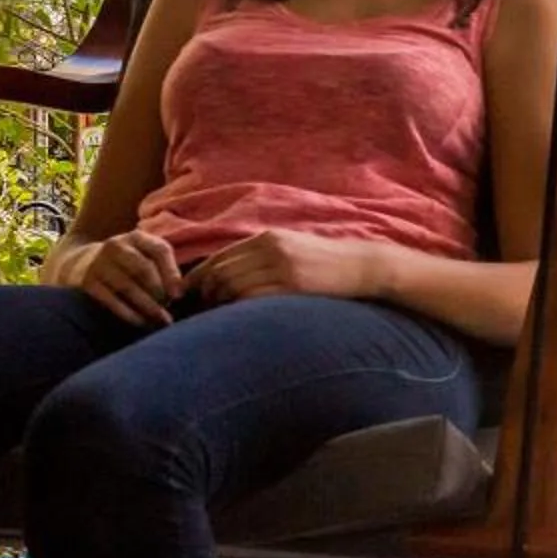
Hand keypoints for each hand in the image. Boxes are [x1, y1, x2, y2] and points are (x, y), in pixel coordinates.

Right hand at [64, 231, 182, 327]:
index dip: (172, 274)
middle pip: (143, 269)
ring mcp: (99, 263)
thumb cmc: (129, 264)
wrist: (85, 263)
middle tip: (169, 311)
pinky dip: (129, 314)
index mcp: (137, 237)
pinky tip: (142, 322)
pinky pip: (111, 301)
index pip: (160, 250)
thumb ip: (165, 268)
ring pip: (128, 287)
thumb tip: (178, 294)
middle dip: (159, 293)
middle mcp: (116, 245)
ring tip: (160, 320)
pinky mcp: (88, 282)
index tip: (178, 296)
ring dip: (147, 307)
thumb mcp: (147, 256)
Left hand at [184, 230, 383, 307]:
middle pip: (220, 272)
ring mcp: (282, 266)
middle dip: (206, 294)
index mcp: (267, 238)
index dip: (200, 279)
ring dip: (220, 303)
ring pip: (232, 285)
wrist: (363, 266)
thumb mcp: (292, 248)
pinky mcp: (293, 285)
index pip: (219, 258)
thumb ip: (263, 257)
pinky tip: (240, 319)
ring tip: (220, 317)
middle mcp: (271, 248)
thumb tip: (229, 276)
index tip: (192, 296)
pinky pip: (251, 297)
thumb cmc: (327, 263)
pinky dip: (238, 309)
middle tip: (205, 312)